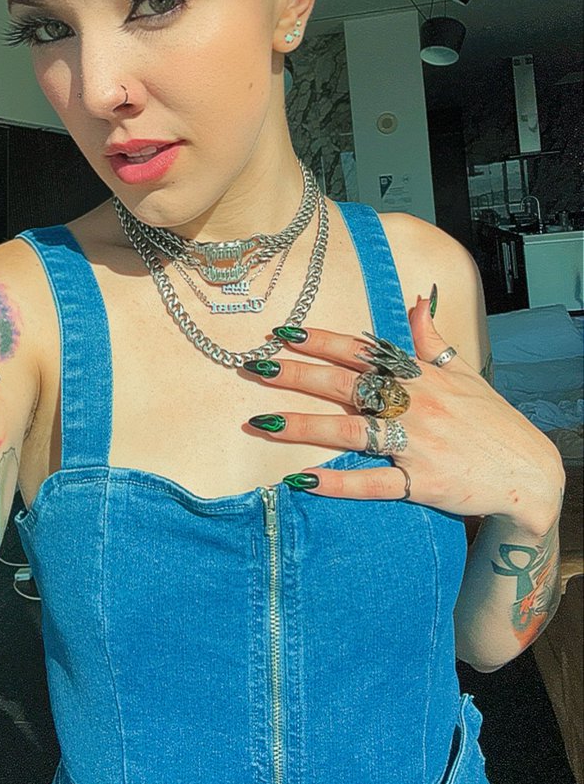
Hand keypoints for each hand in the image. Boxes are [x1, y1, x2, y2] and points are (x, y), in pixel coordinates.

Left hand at [240, 296, 564, 534]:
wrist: (529, 471)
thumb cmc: (490, 420)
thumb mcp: (463, 371)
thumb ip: (432, 338)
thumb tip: (418, 300)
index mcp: (419, 375)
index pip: (362, 351)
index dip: (322, 340)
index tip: (284, 331)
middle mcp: (415, 404)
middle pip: (347, 385)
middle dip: (298, 375)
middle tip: (255, 367)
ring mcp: (417, 444)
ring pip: (352, 431)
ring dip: (304, 427)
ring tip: (262, 423)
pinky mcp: (421, 483)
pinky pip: (374, 483)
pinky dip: (338, 483)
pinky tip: (302, 480)